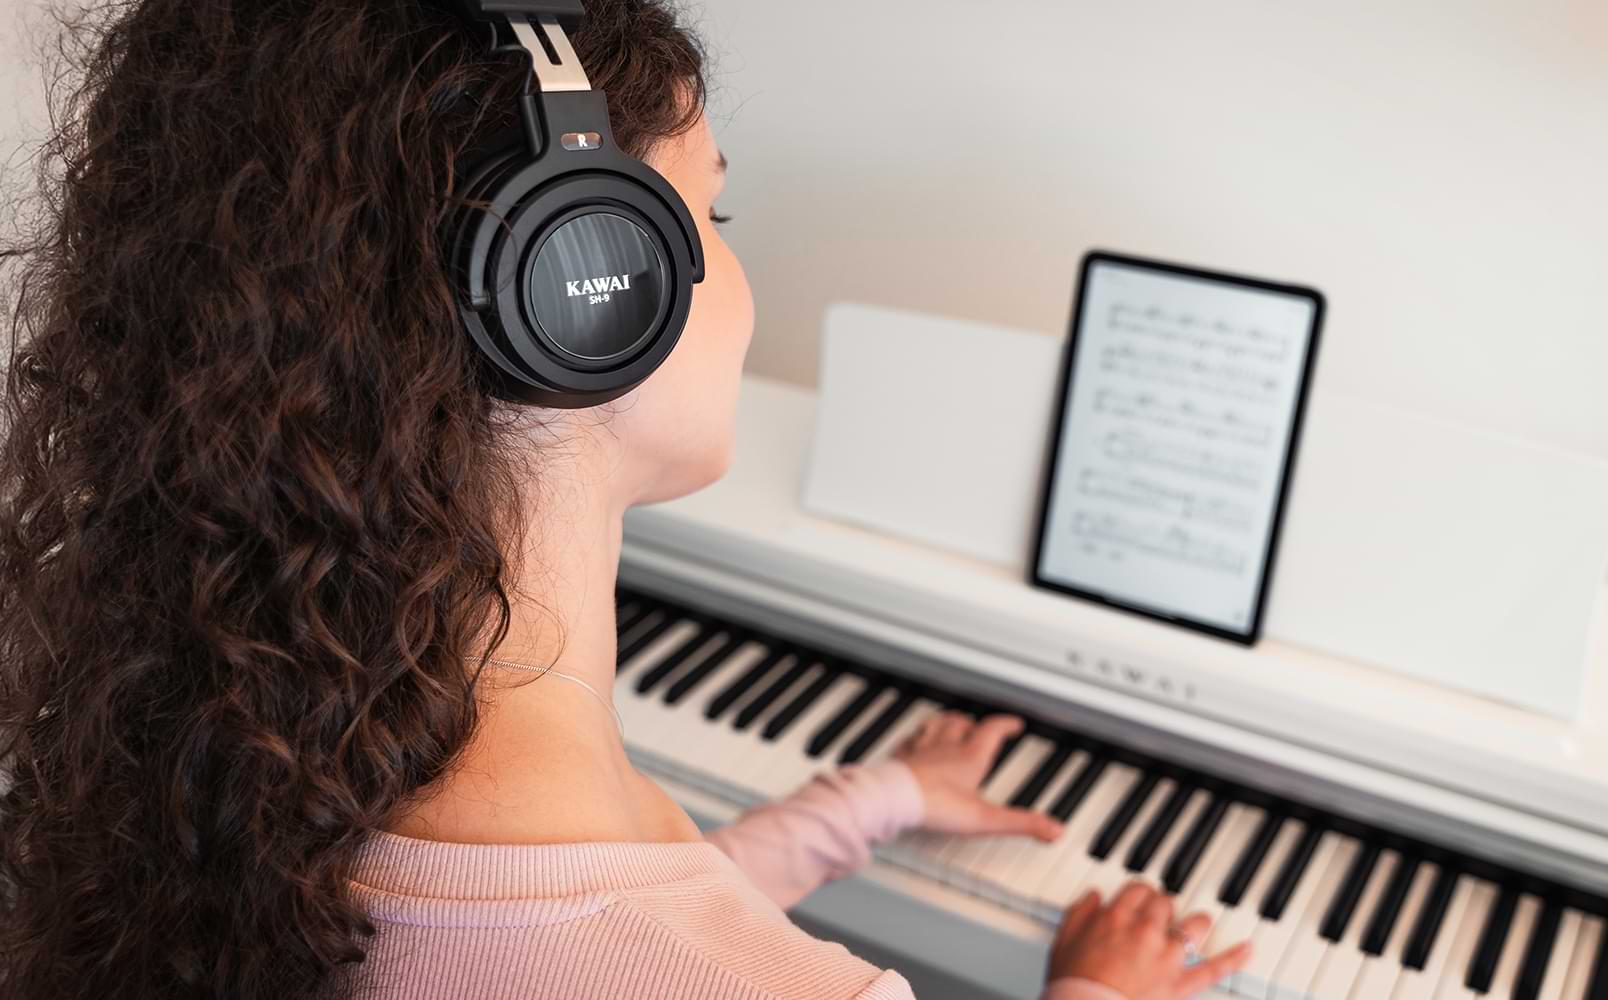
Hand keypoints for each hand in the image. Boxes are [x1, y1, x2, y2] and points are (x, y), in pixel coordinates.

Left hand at [892, 710, 1061, 841]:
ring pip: (937, 724)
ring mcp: (921, 749)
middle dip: (975, 723)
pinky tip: (916, 740)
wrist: (893, 799)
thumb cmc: (936, 806)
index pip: (991, 730)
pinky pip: (911, 738)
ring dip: (948, 721)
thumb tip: (1053, 829)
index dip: (1005, 724)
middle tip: (981, 727)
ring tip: (953, 724)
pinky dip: (918, 735)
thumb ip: (1021, 823)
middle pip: (962, 723)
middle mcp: (945, 746)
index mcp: (969, 756)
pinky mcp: (901, 757)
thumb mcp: (986, 819)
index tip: (1014, 724)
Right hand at [1046, 882, 1250, 999]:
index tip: (1138, 898)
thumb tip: (1094, 896)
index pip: (1138, 888)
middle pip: (1166, 902)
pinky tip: (1247, 949)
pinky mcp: (1181, 984)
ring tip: (1194, 925)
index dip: (1139, 892)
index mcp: (1116, 917)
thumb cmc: (1073, 984)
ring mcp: (1167, 956)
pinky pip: (1214, 969)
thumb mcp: (1063, 941)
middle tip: (1157, 917)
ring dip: (1195, 923)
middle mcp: (1146, 930)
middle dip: (1162, 907)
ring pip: (1194, 925)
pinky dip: (1234, 958)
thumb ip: (1079, 912)